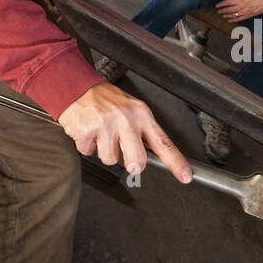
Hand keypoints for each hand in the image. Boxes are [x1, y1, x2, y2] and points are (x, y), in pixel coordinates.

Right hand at [57, 81, 191, 182]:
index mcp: (141, 115)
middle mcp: (126, 119)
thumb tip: (155, 156)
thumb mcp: (131, 109)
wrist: (76, 86)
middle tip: (123, 151)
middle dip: (131, 164)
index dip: (176, 162)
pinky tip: (89, 131)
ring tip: (101, 133)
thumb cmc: (106, 100)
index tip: (185, 176)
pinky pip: (89, 152)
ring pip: (110, 159)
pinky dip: (87, 145)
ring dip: (104, 151)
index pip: (163, 142)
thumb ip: (143, 132)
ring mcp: (106, 125)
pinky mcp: (87, 130)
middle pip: (137, 161)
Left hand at [216, 0, 262, 22]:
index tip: (217, 5)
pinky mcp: (246, 16)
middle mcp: (240, 7)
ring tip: (222, 15)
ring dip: (226, 15)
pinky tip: (229, 20)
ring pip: (232, 15)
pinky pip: (237, 19)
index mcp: (239, 0)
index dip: (221, 4)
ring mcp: (243, 12)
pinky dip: (232, 20)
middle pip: (228, 9)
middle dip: (222, 10)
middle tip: (218, 11)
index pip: (227, 2)